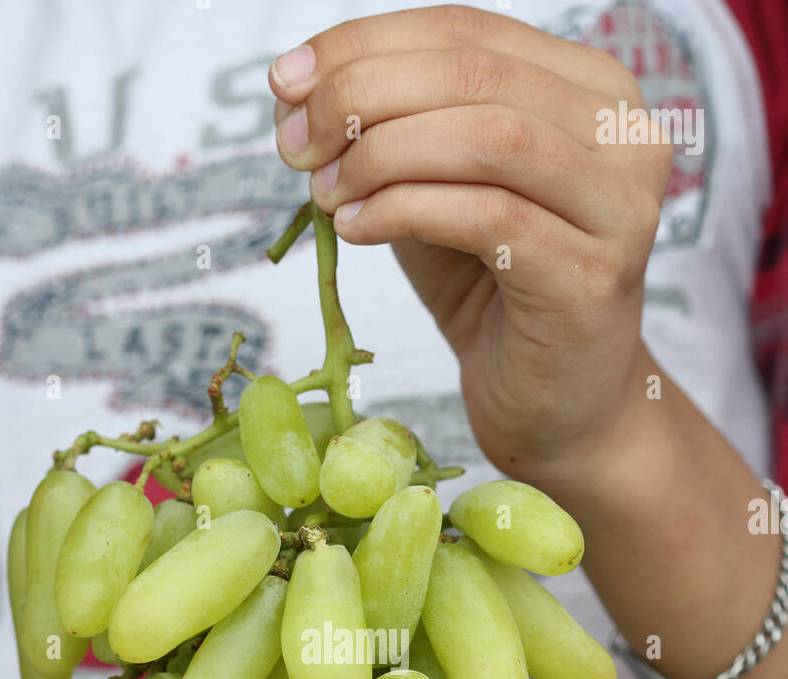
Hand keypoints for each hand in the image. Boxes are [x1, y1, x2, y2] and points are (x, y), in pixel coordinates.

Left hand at [269, 4, 671, 474]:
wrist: (556, 409)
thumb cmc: (496, 296)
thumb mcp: (436, 192)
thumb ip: (389, 136)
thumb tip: (294, 93)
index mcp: (591, 91)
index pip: (467, 30)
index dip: (364, 43)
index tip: (285, 80)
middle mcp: (623, 134)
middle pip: (474, 73)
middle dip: (362, 96)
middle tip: (294, 143)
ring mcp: (619, 207)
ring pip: (487, 136)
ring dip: (383, 155)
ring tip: (325, 192)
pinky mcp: (592, 277)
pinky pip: (487, 217)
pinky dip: (407, 211)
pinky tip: (358, 228)